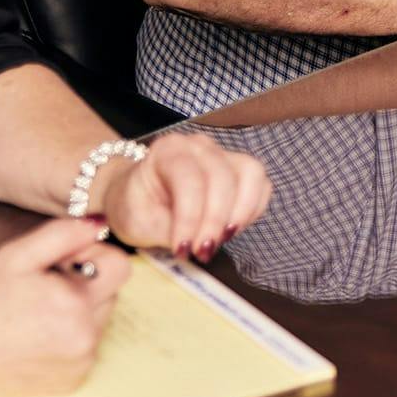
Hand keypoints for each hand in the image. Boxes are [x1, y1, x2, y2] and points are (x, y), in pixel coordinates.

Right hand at [0, 216, 128, 396]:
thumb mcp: (16, 256)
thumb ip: (63, 234)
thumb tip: (98, 224)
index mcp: (76, 303)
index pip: (120, 267)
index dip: (93, 257)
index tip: (63, 264)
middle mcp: (85, 337)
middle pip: (110, 293)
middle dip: (85, 285)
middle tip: (42, 291)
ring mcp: (80, 364)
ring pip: (99, 321)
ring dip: (78, 312)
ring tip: (36, 317)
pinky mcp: (73, 382)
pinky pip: (86, 348)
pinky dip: (69, 339)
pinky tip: (36, 339)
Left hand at [98, 133, 273, 260]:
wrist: (138, 194)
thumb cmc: (136, 206)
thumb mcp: (138, 221)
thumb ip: (169, 229)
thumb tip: (198, 242)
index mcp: (169, 150)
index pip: (189, 179)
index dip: (190, 218)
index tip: (182, 250)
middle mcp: (200, 145)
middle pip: (223, 177)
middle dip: (214, 221)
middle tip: (202, 251)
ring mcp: (224, 153)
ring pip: (251, 174)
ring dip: (241, 213)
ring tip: (222, 240)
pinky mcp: (240, 169)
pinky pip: (261, 185)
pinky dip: (252, 211)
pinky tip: (232, 230)